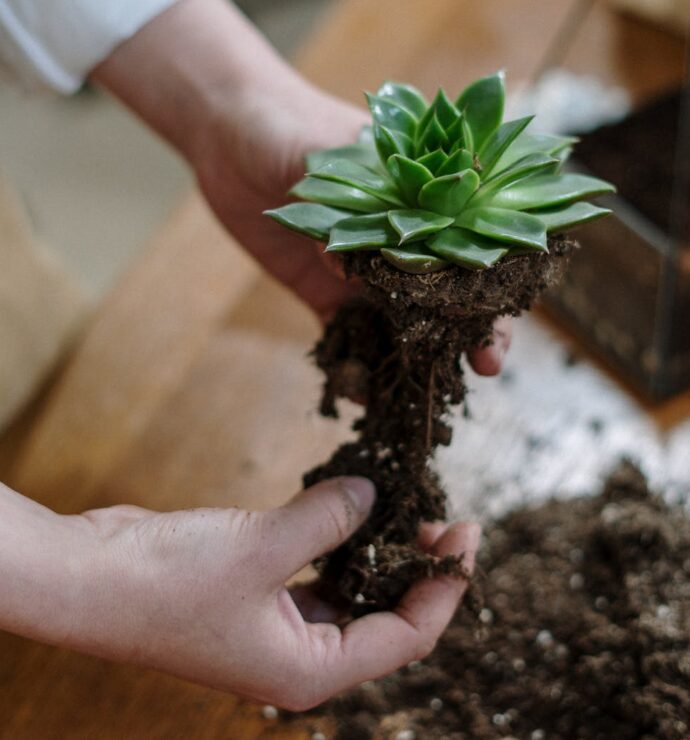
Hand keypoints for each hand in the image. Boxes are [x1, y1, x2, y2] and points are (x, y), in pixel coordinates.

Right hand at [69, 478, 478, 708]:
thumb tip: (372, 493)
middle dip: (414, 568)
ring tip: (401, 505)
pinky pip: (312, 570)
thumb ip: (326, 519)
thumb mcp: (262, 548)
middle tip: (438, 514)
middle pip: (381, 618)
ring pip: (348, 592)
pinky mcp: (253, 593)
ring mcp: (273, 625)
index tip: (466, 536)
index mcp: (307, 671)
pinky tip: (347, 506)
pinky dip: (334, 541)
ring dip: (375, 552)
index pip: (405, 639)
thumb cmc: (167, 581)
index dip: (444, 588)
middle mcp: (296, 657)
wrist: (87, 577)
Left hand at [92, 0, 511, 372]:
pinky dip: (352, 363)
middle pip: (447, 296)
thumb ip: (354, 208)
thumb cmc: (293, 124)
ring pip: (401, 323)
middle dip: (466, 335)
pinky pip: (343, 333)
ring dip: (414, 359)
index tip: (498, 328)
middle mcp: (401, 242)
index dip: (491, 293)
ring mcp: (362, 270)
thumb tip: (353, 264)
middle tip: (481, 371)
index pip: (472, 252)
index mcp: (421, 202)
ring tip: (419, 395)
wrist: (230, 131)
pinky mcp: (322, 289)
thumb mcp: (333, 157)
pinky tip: (359, 393)